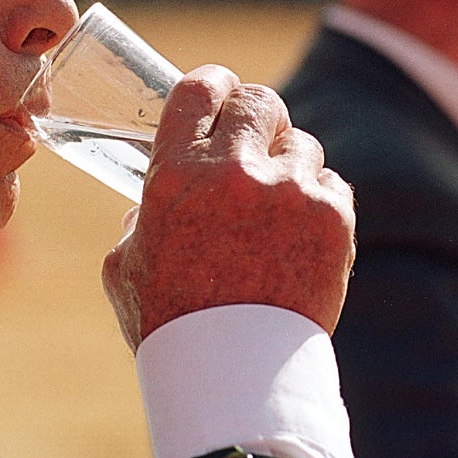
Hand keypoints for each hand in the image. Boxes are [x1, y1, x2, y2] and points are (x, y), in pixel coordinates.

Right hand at [102, 65, 354, 350]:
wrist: (234, 374)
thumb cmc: (169, 322)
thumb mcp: (124, 264)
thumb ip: (138, 218)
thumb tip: (150, 202)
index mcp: (174, 172)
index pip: (199, 88)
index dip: (212, 83)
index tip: (219, 91)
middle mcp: (232, 171)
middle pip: (259, 100)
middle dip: (257, 115)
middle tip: (255, 140)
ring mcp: (287, 191)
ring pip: (301, 143)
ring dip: (288, 165)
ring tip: (275, 208)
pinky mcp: (333, 219)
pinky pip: (333, 184)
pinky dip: (319, 202)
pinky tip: (300, 235)